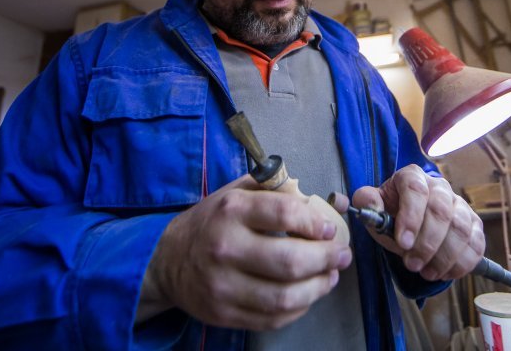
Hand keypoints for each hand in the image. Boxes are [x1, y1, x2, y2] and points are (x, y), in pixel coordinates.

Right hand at [137, 174, 352, 329]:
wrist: (168, 260)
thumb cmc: (212, 222)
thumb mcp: (237, 193)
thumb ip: (280, 192)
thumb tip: (333, 201)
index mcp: (231, 210)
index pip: (285, 214)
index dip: (316, 223)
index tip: (330, 228)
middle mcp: (225, 247)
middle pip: (290, 261)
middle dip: (326, 259)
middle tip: (342, 255)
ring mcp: (223, 285)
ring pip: (285, 297)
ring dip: (318, 288)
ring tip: (330, 276)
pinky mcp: (223, 313)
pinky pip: (272, 318)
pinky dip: (298, 308)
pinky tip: (307, 295)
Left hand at [352, 164, 483, 281]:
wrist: (408, 223)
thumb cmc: (390, 213)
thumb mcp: (373, 207)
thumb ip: (367, 203)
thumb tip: (371, 206)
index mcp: (413, 177)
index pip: (416, 190)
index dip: (411, 217)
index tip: (402, 243)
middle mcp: (439, 186)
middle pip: (441, 211)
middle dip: (427, 243)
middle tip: (412, 264)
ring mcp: (459, 204)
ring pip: (461, 229)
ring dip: (445, 256)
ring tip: (427, 272)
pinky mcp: (474, 224)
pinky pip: (477, 243)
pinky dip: (463, 262)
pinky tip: (446, 273)